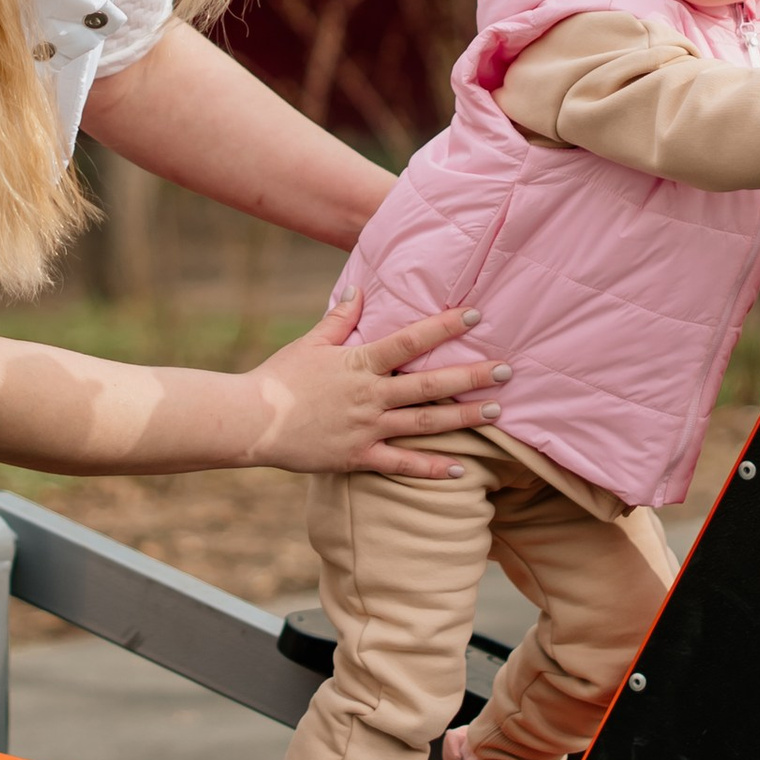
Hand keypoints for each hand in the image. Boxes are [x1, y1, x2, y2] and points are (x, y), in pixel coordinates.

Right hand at [243, 290, 511, 480]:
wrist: (253, 421)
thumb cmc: (279, 377)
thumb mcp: (310, 342)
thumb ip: (339, 319)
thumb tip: (359, 290)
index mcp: (360, 362)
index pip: (410, 340)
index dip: (444, 327)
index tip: (476, 315)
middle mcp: (370, 395)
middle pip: (429, 384)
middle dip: (470, 376)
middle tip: (506, 370)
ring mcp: (367, 428)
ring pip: (424, 423)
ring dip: (462, 417)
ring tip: (496, 411)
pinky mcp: (359, 457)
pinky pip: (401, 466)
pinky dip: (431, 469)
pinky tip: (460, 469)